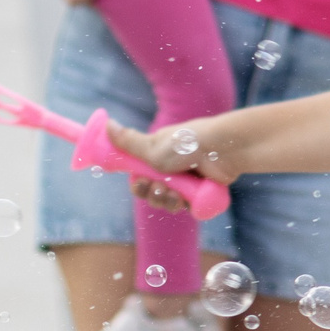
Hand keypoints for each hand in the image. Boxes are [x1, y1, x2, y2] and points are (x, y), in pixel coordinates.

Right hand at [107, 118, 230, 211]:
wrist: (223, 150)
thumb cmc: (187, 144)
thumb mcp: (152, 145)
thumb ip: (127, 141)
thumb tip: (107, 123)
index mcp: (157, 155)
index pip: (138, 176)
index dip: (137, 183)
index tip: (139, 181)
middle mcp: (171, 168)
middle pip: (151, 192)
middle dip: (151, 194)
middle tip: (158, 187)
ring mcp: (186, 181)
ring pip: (166, 202)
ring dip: (166, 200)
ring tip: (174, 192)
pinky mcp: (200, 193)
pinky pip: (184, 207)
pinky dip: (182, 205)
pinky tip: (185, 198)